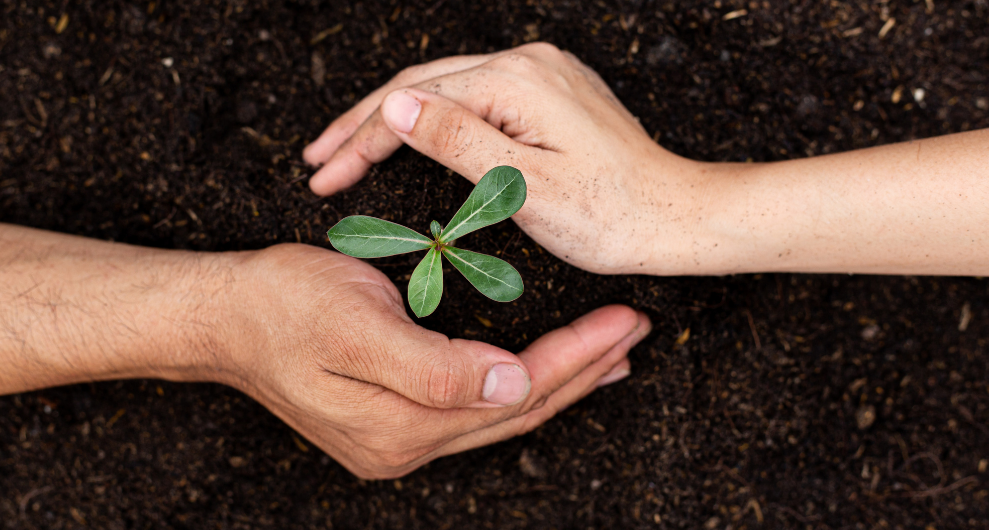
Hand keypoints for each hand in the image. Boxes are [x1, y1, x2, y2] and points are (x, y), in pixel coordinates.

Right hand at [204, 244, 650, 477]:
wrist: (222, 319)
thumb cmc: (282, 305)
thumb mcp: (354, 323)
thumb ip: (433, 366)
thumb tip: (512, 388)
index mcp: (400, 425)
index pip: (514, 395)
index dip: (573, 357)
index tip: (621, 320)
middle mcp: (403, 446)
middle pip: (516, 412)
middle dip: (581, 370)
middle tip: (633, 329)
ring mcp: (395, 441)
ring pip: (497, 415)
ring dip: (557, 382)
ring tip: (608, 355)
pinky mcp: (389, 423)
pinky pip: (470, 410)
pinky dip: (514, 386)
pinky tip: (536, 370)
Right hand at [303, 43, 709, 274]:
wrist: (679, 217)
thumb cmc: (611, 216)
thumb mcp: (523, 187)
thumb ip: (455, 140)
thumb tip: (393, 106)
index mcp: (516, 82)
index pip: (414, 103)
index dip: (361, 141)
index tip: (323, 177)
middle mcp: (528, 63)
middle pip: (423, 85)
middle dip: (363, 123)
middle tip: (317, 160)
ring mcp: (541, 74)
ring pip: (446, 88)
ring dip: (394, 119)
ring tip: (347, 150)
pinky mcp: (549, 94)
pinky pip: (475, 96)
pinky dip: (434, 118)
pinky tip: (409, 135)